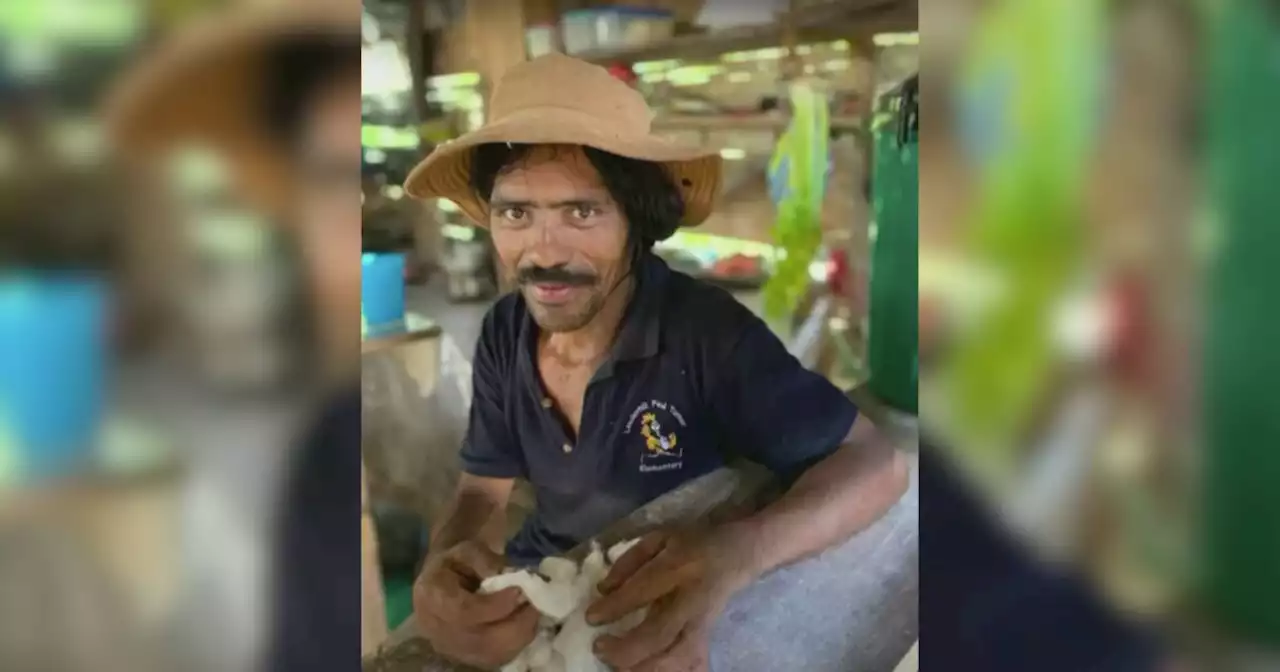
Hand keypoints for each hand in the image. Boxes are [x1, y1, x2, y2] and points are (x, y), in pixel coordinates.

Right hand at [412, 539, 538, 667]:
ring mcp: (451, 649)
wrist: (440, 583)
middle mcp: (436, 630)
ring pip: (493, 653)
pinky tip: (524, 623)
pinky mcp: (467, 658)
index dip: (495, 606)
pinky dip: (518, 642)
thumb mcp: (466, 550)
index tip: (519, 592)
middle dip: (516, 622)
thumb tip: (510, 575)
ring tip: (531, 611)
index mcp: (431, 597)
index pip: (464, 612)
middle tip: (534, 603)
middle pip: (481, 639)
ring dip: (520, 634)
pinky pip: (498, 658)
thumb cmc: (454, 564)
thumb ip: (485, 560)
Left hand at [585, 527, 754, 671]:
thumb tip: (602, 590)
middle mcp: (691, 599)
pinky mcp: (708, 637)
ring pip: (678, 658)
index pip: (643, 590)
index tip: (591, 618)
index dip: (614, 607)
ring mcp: (702, 623)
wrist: (740, 552)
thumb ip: (629, 561)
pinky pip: (695, 664)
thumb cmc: (694, 542)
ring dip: (646, 668)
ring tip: (619, 666)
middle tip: (599, 647)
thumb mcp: (660, 537)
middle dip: (626, 649)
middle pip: (660, 635)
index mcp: (678, 566)